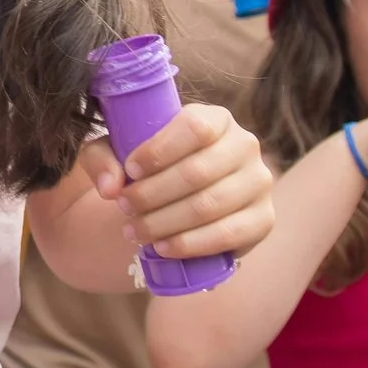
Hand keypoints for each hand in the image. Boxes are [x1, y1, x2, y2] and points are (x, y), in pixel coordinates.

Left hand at [85, 104, 275, 258]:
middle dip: (153, 194)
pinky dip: (190, 244)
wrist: (183, 200)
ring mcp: (259, 183)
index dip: (159, 150)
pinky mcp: (264, 219)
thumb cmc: (152, 167)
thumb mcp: (119, 153)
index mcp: (217, 119)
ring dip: (164, 222)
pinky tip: (162, 248)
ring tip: (133, 231)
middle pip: (198, 171)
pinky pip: (228, 234)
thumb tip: (110, 187)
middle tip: (124, 208)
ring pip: (209, 205)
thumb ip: (104, 159)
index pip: (195, 127)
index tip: (130, 171)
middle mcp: (246, 145)